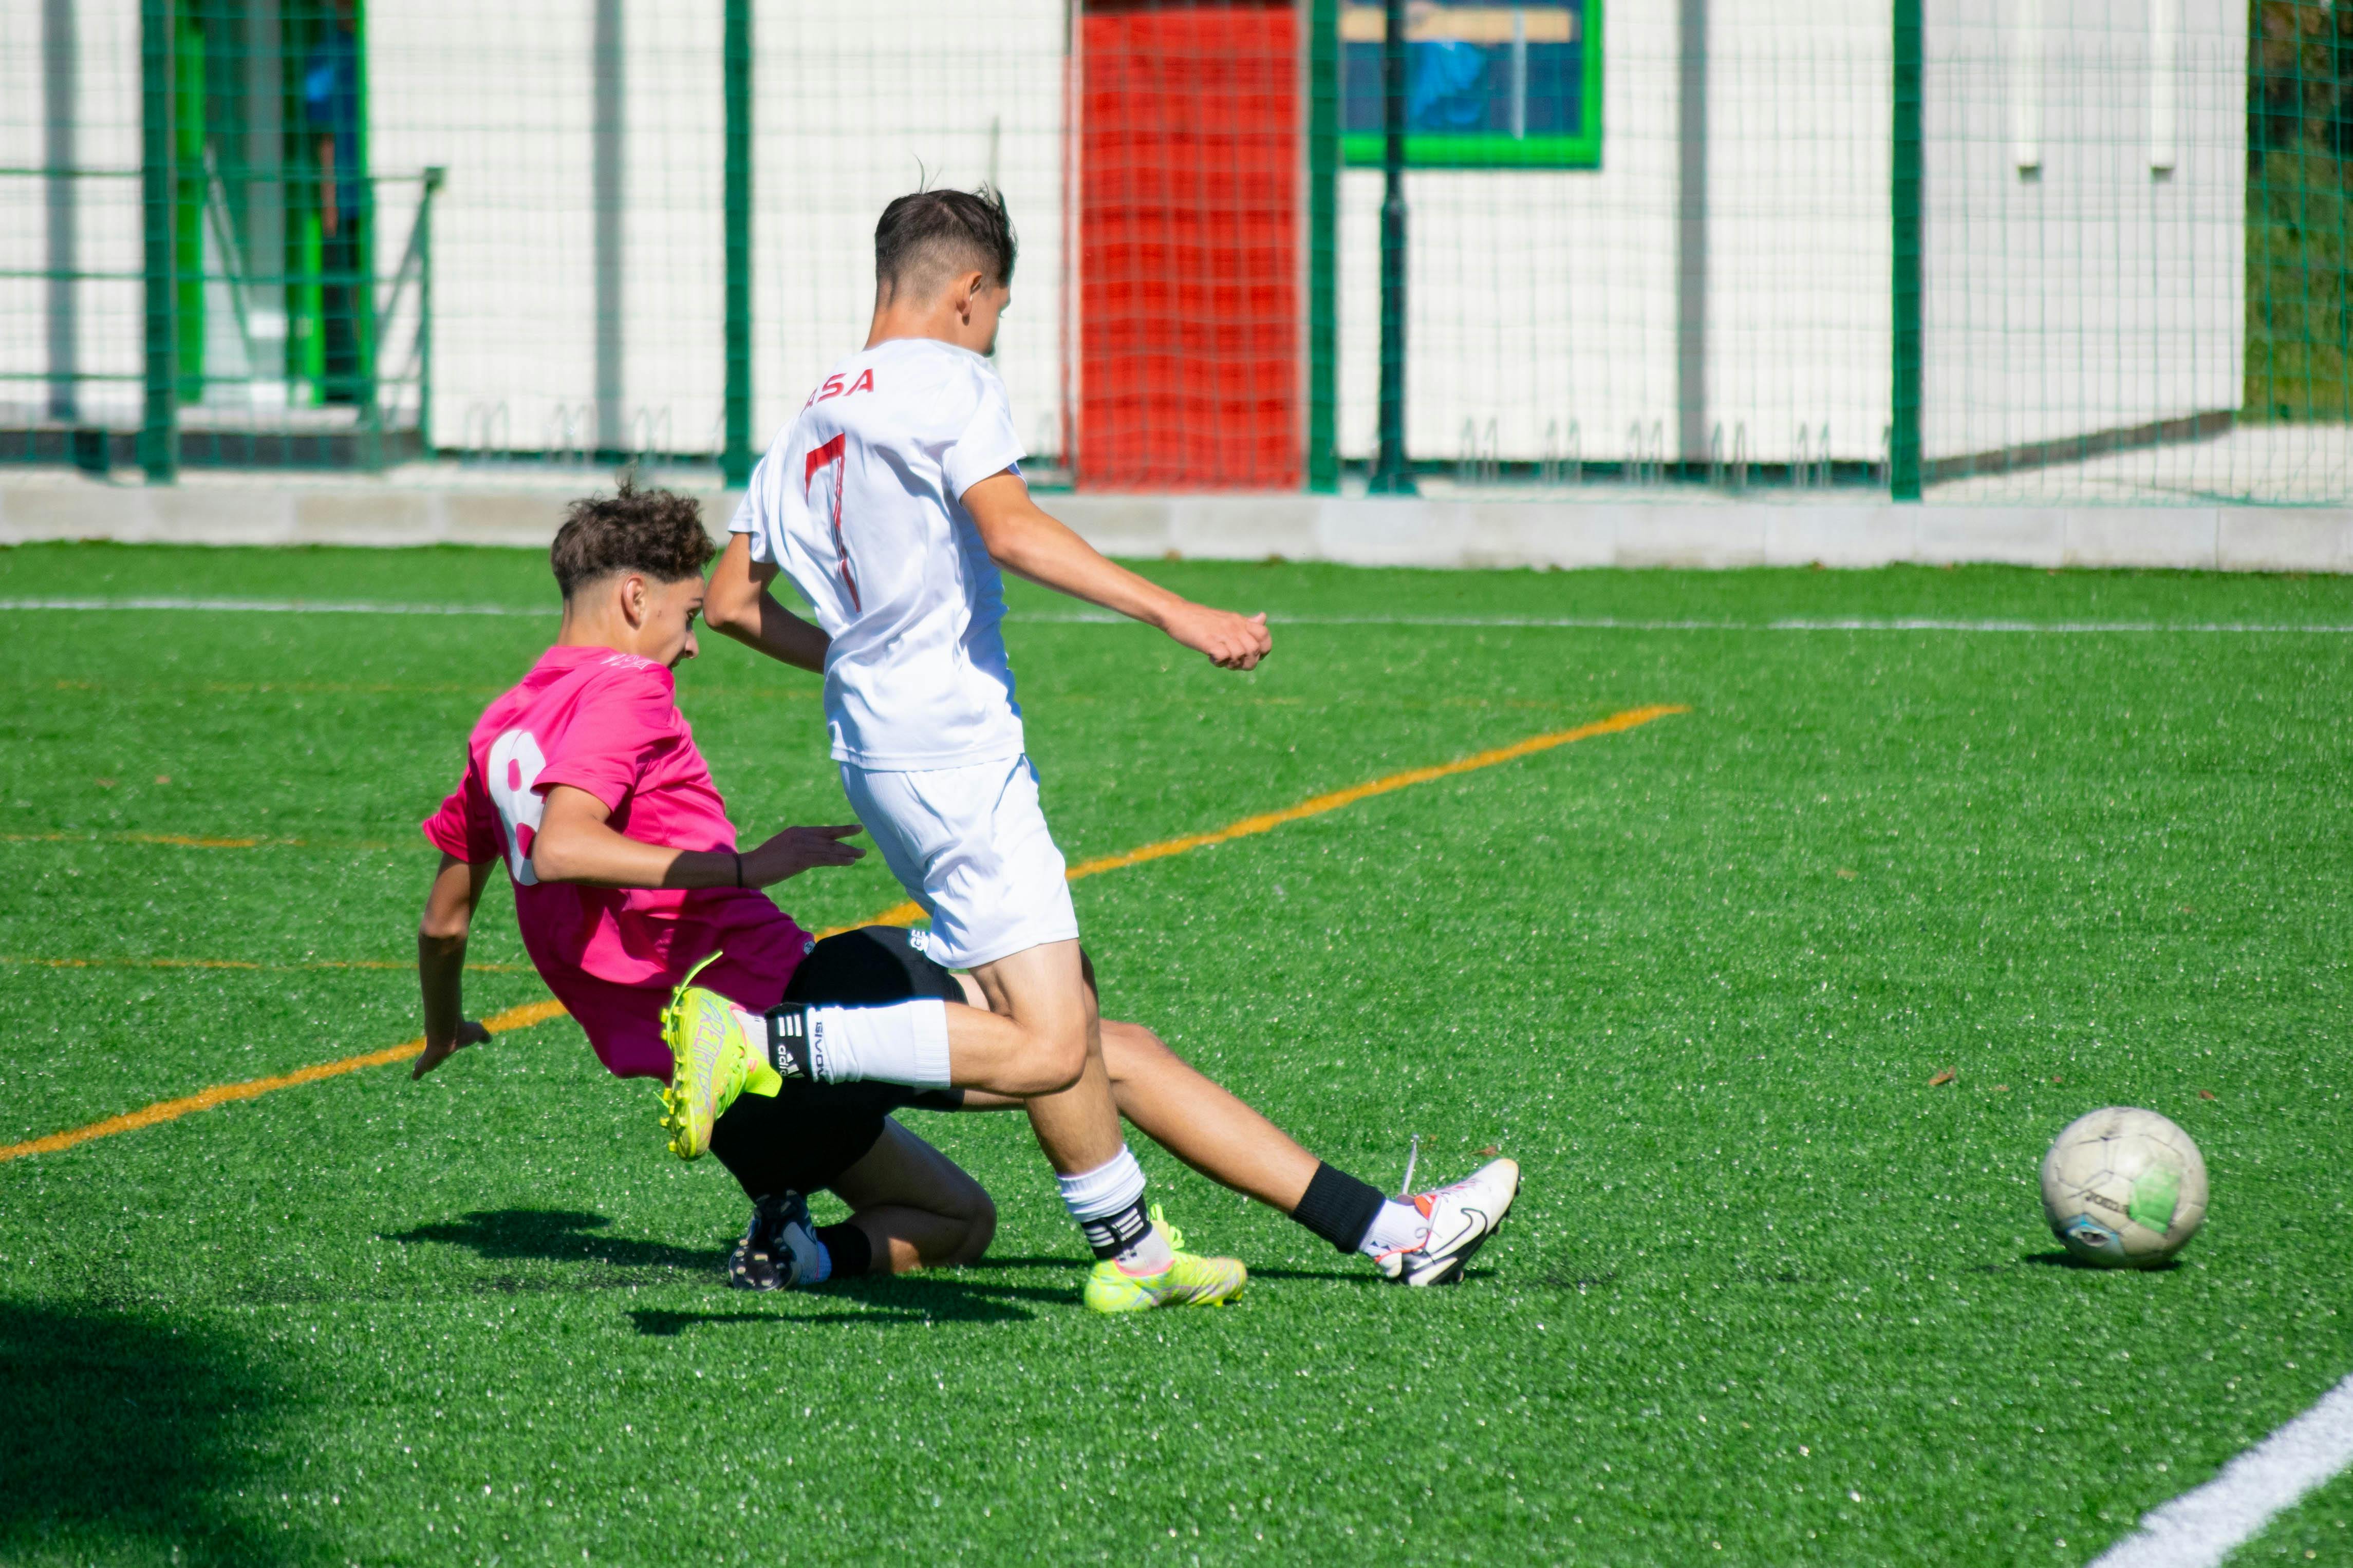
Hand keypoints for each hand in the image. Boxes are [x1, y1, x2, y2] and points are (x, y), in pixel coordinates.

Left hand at [413, 1017, 490, 1079]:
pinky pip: (421, 1067)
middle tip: (422, 1066)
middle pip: (432, 1056)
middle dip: (428, 1061)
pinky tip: (414, 1077)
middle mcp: (438, 1049)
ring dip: (420, 1068)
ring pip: (425, 1063)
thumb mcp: (477, 1032)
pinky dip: (418, 1072)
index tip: (442, 1052)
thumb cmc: (462, 1030)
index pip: (444, 1049)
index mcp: (449, 1043)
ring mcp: (431, 1054)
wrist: (449, 1029)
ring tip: (415, 1075)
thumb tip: (489, 1039)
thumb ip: (483, 1036)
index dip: (443, 1051)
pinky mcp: (427, 1059)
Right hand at [740, 824, 865, 885]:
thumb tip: (809, 856)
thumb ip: (797, 848)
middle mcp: (801, 836)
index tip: (854, 829)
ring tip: (862, 854)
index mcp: (796, 831)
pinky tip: (850, 861)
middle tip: (862, 840)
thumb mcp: (782, 850)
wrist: (749, 868)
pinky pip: (825, 859)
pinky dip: (839, 860)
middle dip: (847, 839)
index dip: (840, 830)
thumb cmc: (762, 862)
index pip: (823, 830)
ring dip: (847, 852)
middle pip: (829, 838)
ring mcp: (802, 847)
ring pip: (830, 849)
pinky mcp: (801, 859)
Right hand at [1162, 604, 1270, 670]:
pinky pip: (1223, 656)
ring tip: (1221, 660)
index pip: (1264, 635)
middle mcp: (1234, 626)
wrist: (1177, 613)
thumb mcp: (1228, 618)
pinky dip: (1219, 662)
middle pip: (1255, 650)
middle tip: (1233, 662)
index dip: (1263, 650)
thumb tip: (1263, 618)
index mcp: (1240, 621)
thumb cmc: (1202, 619)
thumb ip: (1246, 623)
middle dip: (1247, 663)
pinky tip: (1211, 658)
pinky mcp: (1208, 640)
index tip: (1250, 656)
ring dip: (1232, 663)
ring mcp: (1222, 633)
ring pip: (1240, 655)